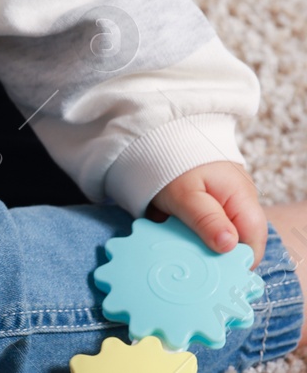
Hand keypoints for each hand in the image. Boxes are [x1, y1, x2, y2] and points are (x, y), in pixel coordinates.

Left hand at [149, 161, 268, 267]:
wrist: (156, 135)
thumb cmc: (170, 163)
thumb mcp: (185, 194)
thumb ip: (206, 219)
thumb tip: (230, 246)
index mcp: (242, 200)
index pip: (253, 244)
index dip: (237, 263)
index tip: (215, 276)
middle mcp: (240, 204)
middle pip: (239, 243)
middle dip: (218, 257)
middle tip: (192, 265)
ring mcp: (226, 204)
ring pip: (222, 237)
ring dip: (202, 245)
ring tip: (180, 249)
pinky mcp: (209, 204)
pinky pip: (207, 227)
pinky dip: (193, 234)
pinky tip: (174, 235)